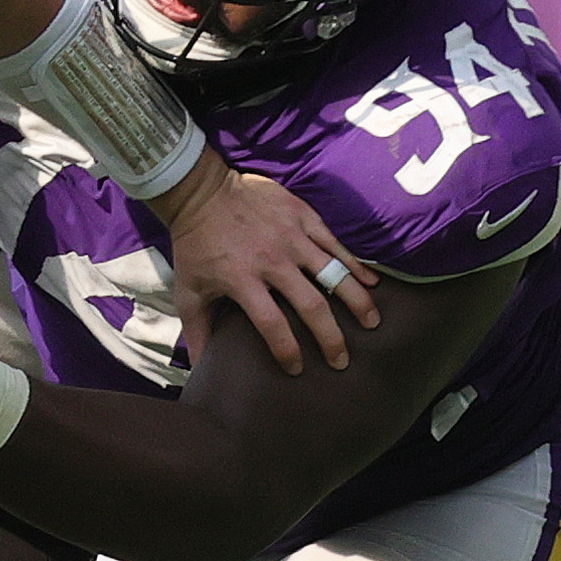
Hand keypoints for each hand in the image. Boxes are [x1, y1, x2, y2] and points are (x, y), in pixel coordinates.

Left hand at [158, 152, 378, 375]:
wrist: (202, 190)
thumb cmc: (195, 244)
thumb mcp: (188, 290)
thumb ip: (197, 331)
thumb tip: (197, 368)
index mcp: (243, 280)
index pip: (273, 325)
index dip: (287, 351)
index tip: (296, 369)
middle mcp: (272, 261)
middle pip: (312, 306)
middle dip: (331, 338)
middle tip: (341, 360)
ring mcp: (291, 236)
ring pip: (333, 274)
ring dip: (356, 302)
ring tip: (372, 323)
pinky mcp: (303, 216)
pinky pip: (336, 244)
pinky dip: (355, 265)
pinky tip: (372, 283)